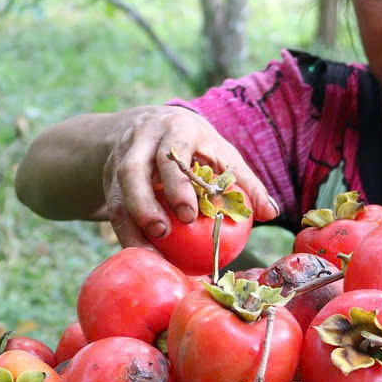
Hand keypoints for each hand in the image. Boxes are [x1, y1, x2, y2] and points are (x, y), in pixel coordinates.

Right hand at [101, 106, 278, 247]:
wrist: (149, 125)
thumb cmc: (198, 146)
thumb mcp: (221, 154)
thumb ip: (245, 181)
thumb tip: (271, 212)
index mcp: (175, 128)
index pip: (174, 152)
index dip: (178, 183)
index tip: (190, 214)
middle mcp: (143, 140)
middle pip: (135, 169)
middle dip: (147, 202)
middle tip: (165, 232)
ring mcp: (122, 157)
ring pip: (118, 190)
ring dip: (133, 221)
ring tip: (150, 251)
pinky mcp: (109, 177)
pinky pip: (112, 207)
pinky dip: (125, 232)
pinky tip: (142, 256)